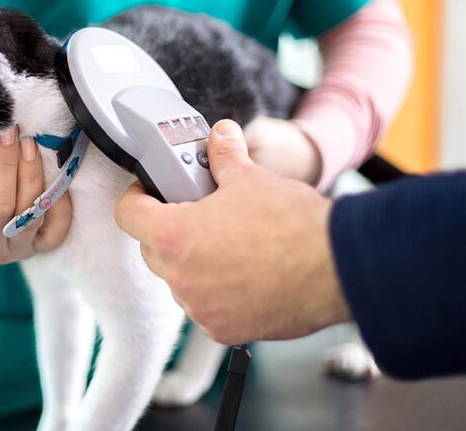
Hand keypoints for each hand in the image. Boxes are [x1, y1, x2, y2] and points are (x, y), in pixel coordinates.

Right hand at [0, 126, 71, 268]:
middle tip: (7, 130)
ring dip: (31, 174)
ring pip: (30, 213)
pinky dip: (60, 202)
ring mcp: (15, 251)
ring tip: (26, 140)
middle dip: (5, 164)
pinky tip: (53, 172)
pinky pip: (56, 229)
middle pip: (0, 207)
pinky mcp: (38, 248)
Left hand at [114, 119, 349, 344]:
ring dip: (193, 262)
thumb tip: (220, 135)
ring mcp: (200, 308)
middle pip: (152, 248)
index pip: (127, 214)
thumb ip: (224, 156)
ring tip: (228, 244)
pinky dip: (216, 291)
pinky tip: (244, 273)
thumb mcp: (251, 178)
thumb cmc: (293, 226)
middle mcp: (180, 278)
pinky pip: (205, 306)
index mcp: (174, 236)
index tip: (152, 191)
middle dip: (167, 229)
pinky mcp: (223, 330)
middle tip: (197, 213)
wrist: (338, 269)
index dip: (137, 197)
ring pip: (180, 280)